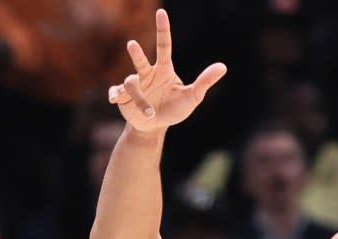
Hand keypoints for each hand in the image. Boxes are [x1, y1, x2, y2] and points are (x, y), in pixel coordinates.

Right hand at [109, 10, 226, 132]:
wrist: (154, 127)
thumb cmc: (173, 109)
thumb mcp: (192, 97)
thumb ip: (204, 82)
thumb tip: (223, 67)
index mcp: (163, 70)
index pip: (164, 47)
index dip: (163, 30)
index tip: (161, 12)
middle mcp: (147, 74)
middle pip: (140, 60)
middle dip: (136, 54)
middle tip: (132, 45)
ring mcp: (134, 84)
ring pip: (132, 84)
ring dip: (140, 100)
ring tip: (150, 113)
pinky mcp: (123, 97)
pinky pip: (116, 92)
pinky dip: (115, 95)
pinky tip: (113, 99)